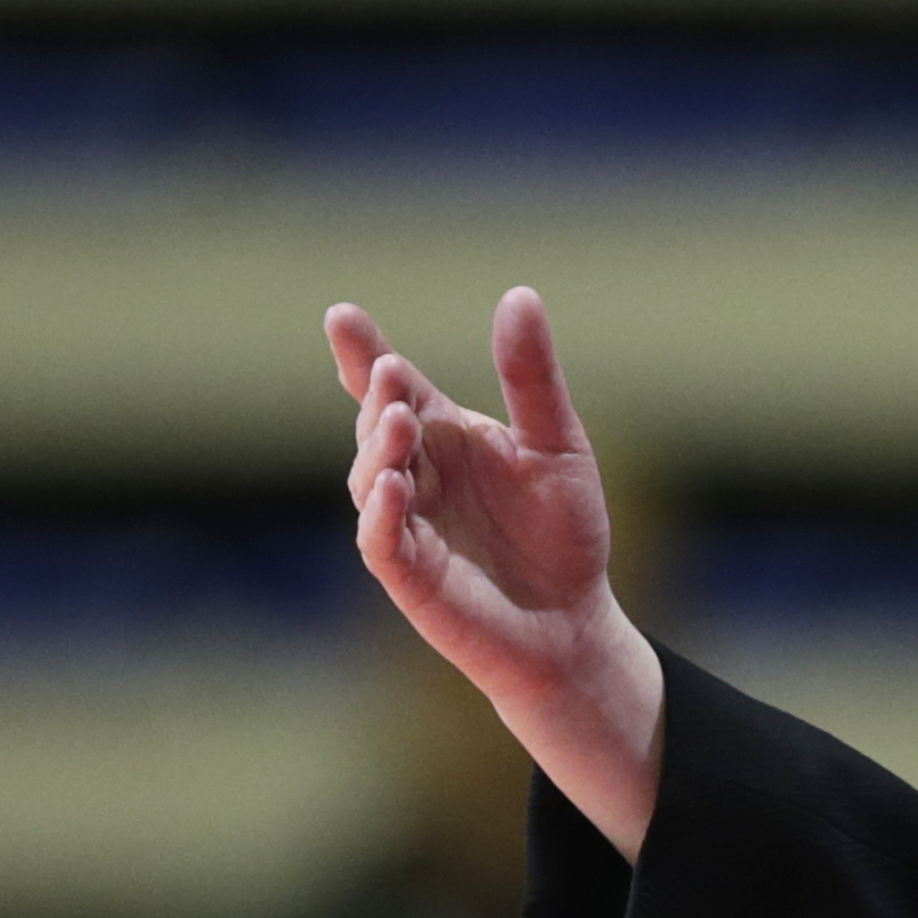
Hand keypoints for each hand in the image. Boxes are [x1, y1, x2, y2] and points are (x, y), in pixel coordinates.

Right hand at [331, 286, 664, 856]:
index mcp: (442, 436)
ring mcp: (405, 525)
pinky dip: (381, 514)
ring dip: (378, 448)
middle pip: (377, 425)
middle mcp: (414, 474)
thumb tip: (519, 295)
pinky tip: (393, 486)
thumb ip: (532, 378)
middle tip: (392, 373)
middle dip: (378, 398)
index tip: (342, 316)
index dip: (362, 353)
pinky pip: (381, 542)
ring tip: (398, 418)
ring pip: (368, 479)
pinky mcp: (409, 577)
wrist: (575, 622)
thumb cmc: (563, 533)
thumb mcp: (558, 444)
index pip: (392, 386)